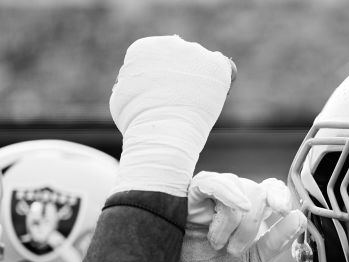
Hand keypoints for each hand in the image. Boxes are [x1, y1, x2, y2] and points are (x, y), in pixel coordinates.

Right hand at [109, 36, 235, 195]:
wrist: (161, 131)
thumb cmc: (137, 122)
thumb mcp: (121, 98)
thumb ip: (130, 84)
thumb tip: (131, 81)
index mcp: (144, 48)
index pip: (159, 58)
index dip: (163, 79)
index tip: (164, 97)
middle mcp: (170, 44)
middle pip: (183, 57)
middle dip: (184, 77)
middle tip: (184, 102)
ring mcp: (195, 52)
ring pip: (203, 63)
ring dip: (203, 81)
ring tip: (198, 105)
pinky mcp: (216, 65)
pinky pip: (227, 68)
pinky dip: (225, 80)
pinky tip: (219, 96)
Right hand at [177, 173, 305, 261]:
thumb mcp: (256, 261)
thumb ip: (278, 241)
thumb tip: (299, 218)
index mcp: (253, 209)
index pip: (273, 188)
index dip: (281, 195)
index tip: (284, 211)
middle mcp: (236, 194)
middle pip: (259, 193)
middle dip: (250, 226)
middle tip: (232, 250)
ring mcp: (216, 189)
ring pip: (240, 190)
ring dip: (233, 223)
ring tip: (217, 243)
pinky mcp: (195, 189)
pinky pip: (216, 182)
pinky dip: (229, 194)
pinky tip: (236, 208)